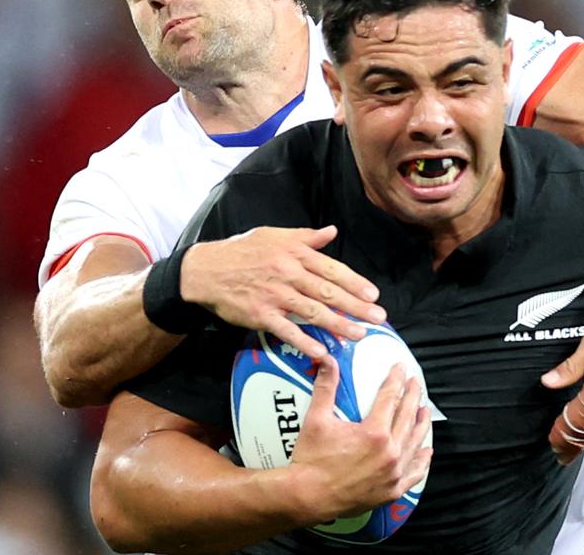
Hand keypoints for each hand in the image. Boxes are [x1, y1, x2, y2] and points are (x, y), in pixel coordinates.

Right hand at [180, 225, 385, 357]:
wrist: (205, 270)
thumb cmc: (241, 251)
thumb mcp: (274, 236)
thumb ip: (306, 237)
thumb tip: (332, 231)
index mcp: (294, 253)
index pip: (331, 269)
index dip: (355, 283)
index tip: (373, 295)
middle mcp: (287, 273)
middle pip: (328, 292)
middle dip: (356, 307)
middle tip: (378, 318)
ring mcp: (274, 295)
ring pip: (313, 312)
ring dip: (338, 325)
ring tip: (358, 335)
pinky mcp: (260, 314)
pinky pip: (287, 330)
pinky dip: (305, 342)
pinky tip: (322, 351)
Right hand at [289, 360, 432, 519]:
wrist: (308, 497)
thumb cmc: (312, 460)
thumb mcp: (316, 419)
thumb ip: (326, 387)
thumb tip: (327, 360)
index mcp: (374, 433)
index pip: (390, 398)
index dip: (396, 380)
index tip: (400, 369)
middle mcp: (390, 452)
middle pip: (407, 417)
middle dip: (413, 397)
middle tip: (415, 383)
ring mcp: (394, 473)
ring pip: (415, 443)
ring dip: (421, 424)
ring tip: (425, 410)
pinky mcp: (392, 491)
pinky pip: (415, 474)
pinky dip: (422, 461)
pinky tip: (426, 451)